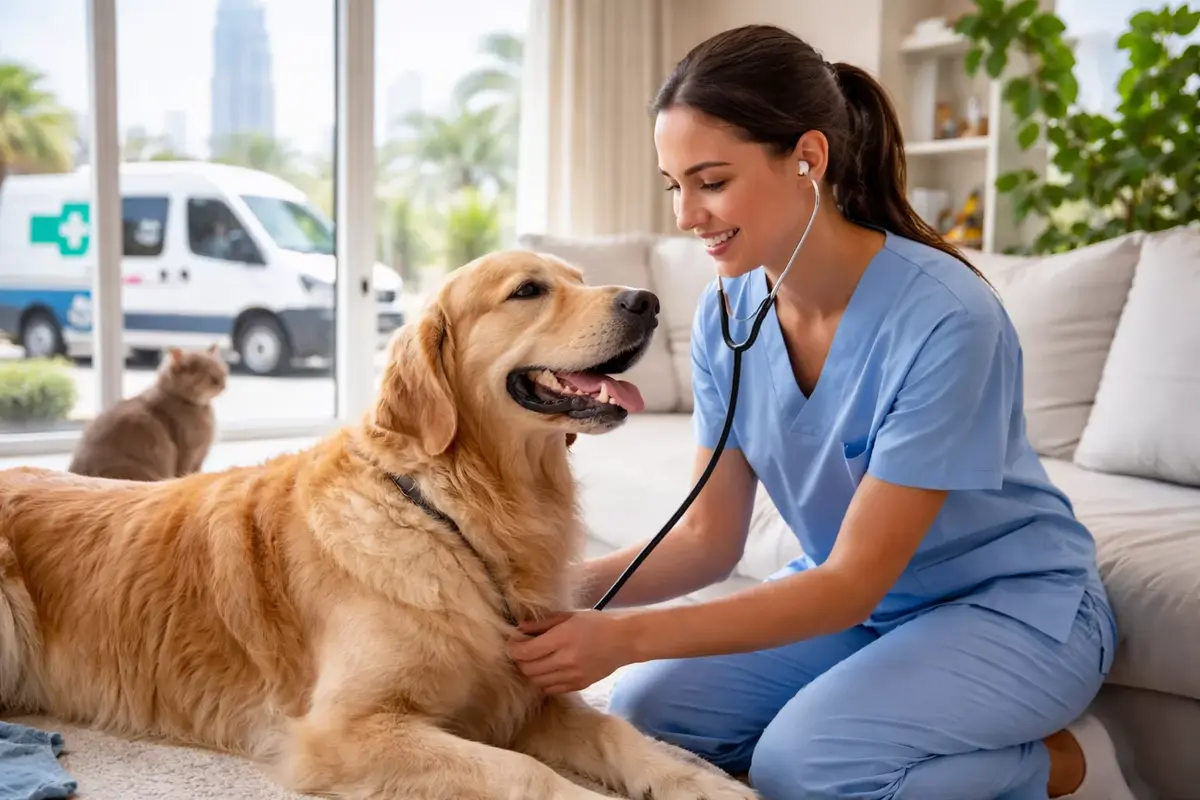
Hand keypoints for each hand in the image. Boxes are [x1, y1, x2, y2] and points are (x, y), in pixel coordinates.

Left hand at [507, 610, 636, 694]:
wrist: (624, 640)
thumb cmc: (597, 623)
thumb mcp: (569, 616)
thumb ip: (543, 623)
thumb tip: (519, 628)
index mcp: (563, 638)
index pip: (527, 651)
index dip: (514, 649)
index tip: (511, 643)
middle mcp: (566, 660)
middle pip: (529, 669)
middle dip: (520, 661)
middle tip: (520, 652)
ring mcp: (572, 676)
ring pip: (537, 682)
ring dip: (530, 672)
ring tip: (532, 661)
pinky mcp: (578, 685)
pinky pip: (551, 689)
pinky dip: (543, 682)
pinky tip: (546, 671)